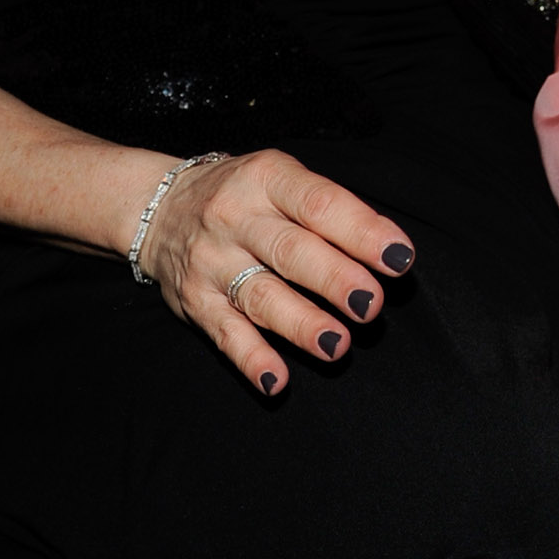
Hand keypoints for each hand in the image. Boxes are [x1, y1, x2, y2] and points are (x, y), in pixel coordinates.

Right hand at [137, 149, 416, 395]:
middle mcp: (236, 218)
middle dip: (334, 279)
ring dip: (301, 324)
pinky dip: (252, 359)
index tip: (400, 257)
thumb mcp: (280, 179)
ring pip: (260, 296)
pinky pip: (225, 334)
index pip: (319, 204)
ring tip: (337, 345)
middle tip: (371, 304)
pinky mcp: (195, 302)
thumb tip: (383, 251)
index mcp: (267, 178)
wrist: (159, 206)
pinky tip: (278, 380)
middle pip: (291, 252)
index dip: (361, 231)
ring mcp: (212, 261)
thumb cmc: (244, 194)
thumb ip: (325, 209)